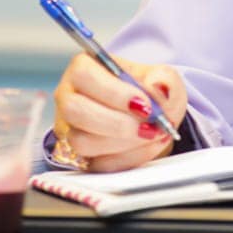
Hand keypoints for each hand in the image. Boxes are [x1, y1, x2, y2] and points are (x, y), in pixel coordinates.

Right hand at [52, 54, 187, 172]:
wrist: (150, 121)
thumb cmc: (148, 94)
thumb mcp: (163, 78)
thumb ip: (164, 79)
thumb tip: (157, 86)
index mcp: (83, 68)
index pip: (85, 76)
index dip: (115, 93)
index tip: (146, 105)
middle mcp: (69, 97)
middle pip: (75, 111)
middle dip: (117, 123)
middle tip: (149, 126)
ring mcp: (69, 129)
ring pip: (82, 142)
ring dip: (124, 143)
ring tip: (152, 134)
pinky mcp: (77, 156)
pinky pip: (96, 164)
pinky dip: (128, 158)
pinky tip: (147, 147)